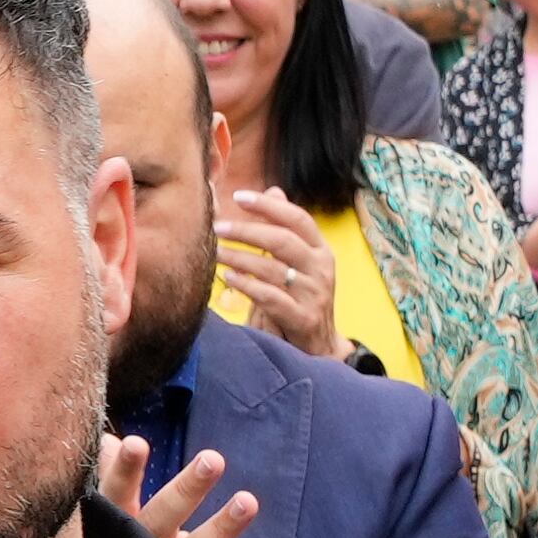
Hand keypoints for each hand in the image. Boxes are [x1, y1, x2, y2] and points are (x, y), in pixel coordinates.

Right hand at [98, 434, 269, 537]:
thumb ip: (109, 480)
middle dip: (186, 490)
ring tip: (249, 500)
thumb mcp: (101, 522)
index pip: (117, 493)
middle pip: (162, 519)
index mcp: (114, 530)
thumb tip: (109, 440)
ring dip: (221, 530)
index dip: (125, 471)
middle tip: (213, 459)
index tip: (137, 444)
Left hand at [218, 185, 341, 358]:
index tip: (239, 197)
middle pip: (282, 240)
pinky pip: (271, 298)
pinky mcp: (303, 318)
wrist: (320, 345)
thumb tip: (273, 191)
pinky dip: (247, 286)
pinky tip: (227, 278)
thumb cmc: (301, 298)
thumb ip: (284, 229)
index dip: (269, 206)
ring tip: (215, 252)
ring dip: (239, 258)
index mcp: (321, 250)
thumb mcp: (298, 262)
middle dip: (247, 231)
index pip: (297, 219)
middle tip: (218, 227)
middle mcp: (321, 268)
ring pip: (272, 268)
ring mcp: (314, 294)